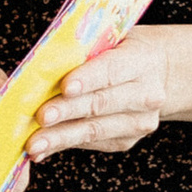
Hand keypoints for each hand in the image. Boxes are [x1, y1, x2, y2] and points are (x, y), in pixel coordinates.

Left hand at [29, 22, 191, 158]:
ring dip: (61, 138)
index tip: (64, 87)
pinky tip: (43, 150)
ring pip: (95, 130)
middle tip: (40, 117)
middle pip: (101, 103)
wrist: (157, 74)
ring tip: (34, 144)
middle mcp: (146, 94)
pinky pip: (93, 143)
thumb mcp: (110, 41)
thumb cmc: (120, 52)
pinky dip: (65, 145)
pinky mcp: (128, 139)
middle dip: (68, 111)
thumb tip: (40, 68)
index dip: (88, 79)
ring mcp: (140, 121)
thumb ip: (84, 52)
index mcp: (141, 60)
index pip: (112, 70)